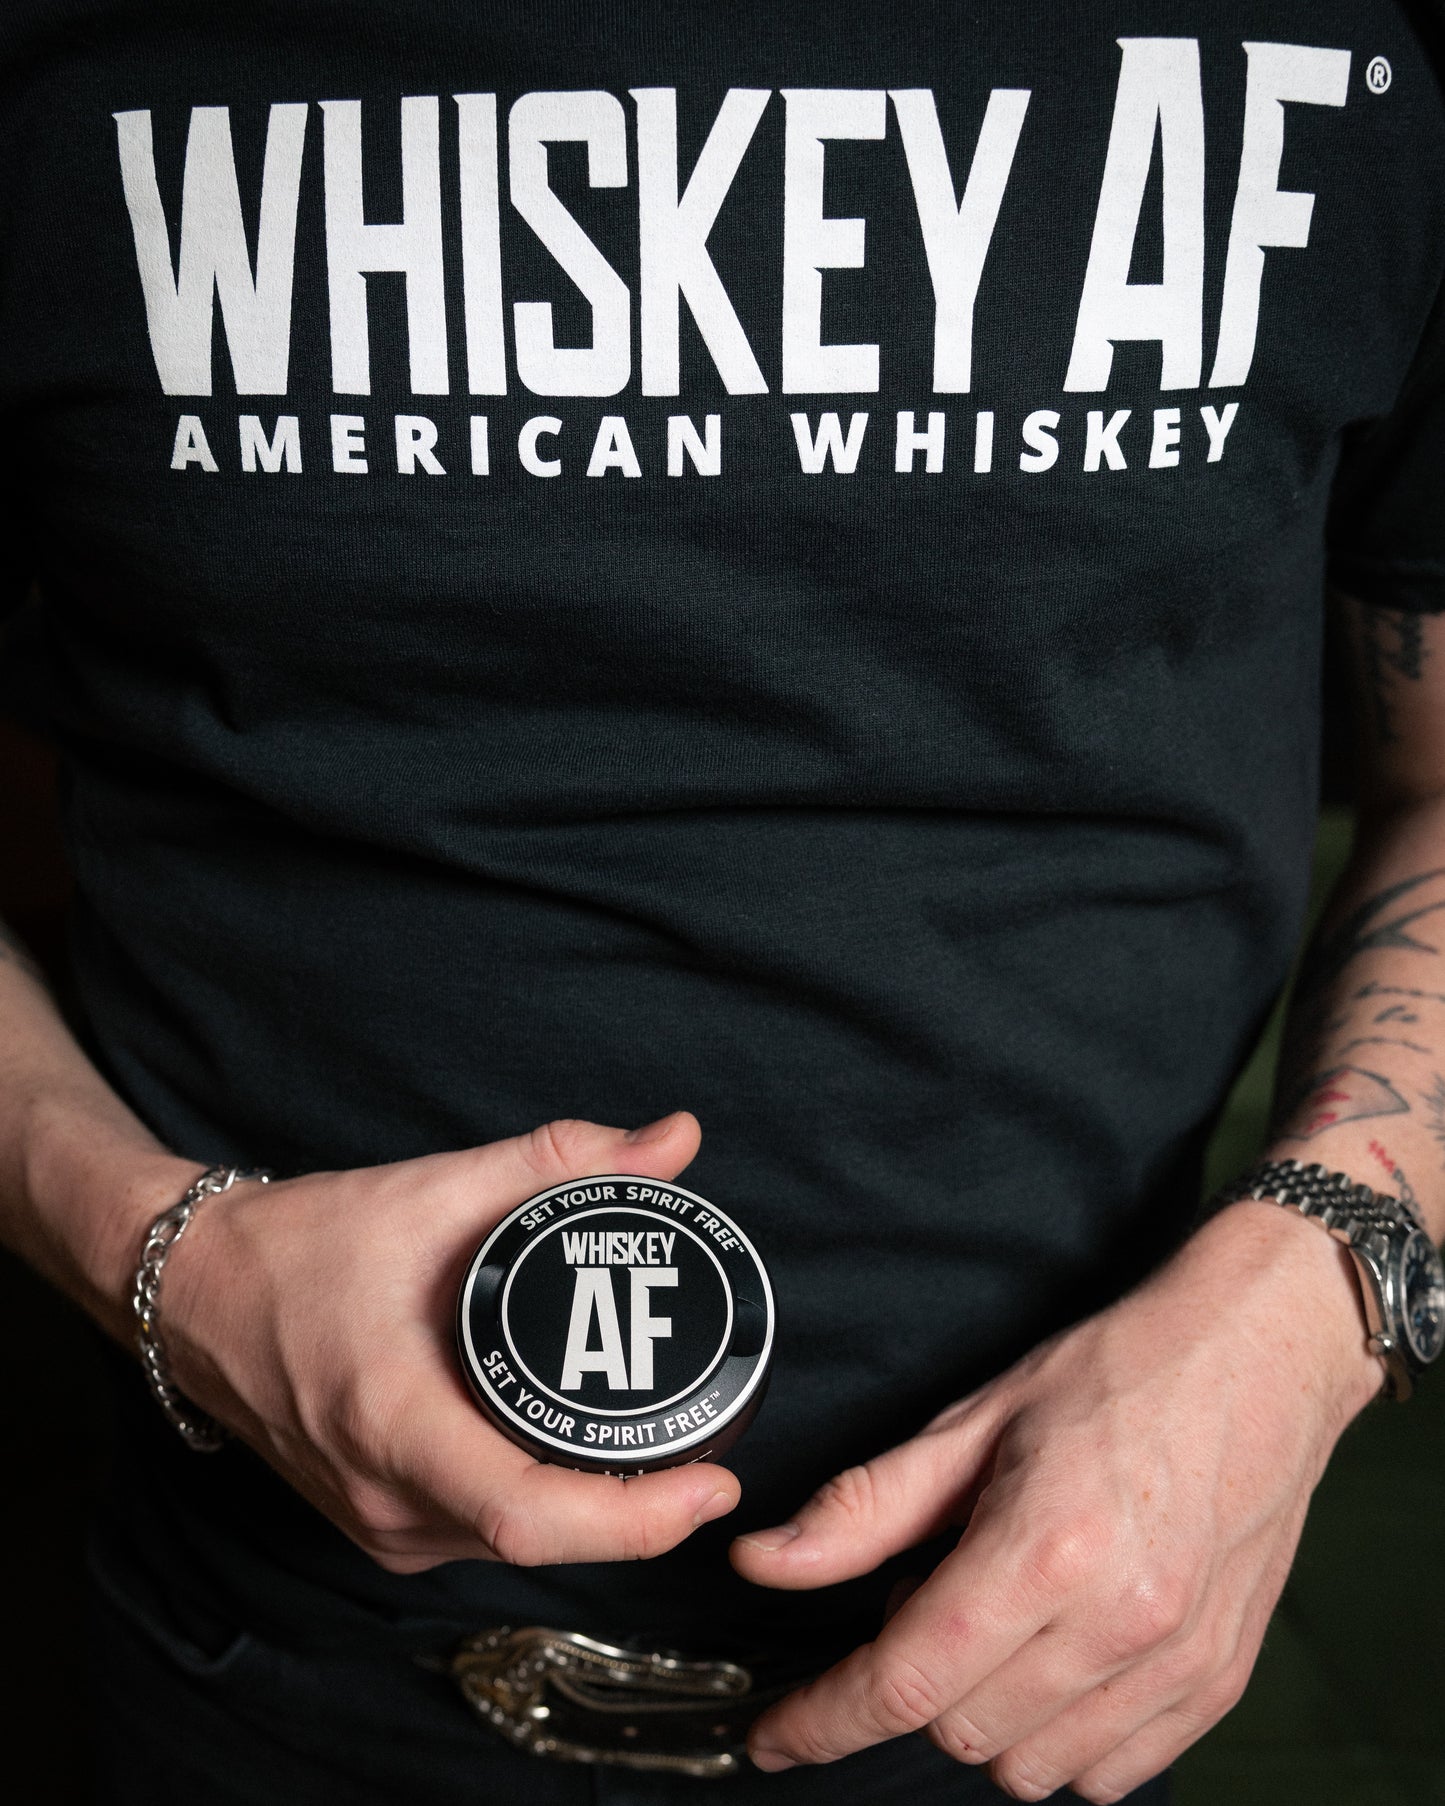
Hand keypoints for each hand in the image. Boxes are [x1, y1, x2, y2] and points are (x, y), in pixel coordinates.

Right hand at [154, 1112, 739, 1570]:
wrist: (194, 1295)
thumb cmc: (300, 1246)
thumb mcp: (432, 1188)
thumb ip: (558, 1160)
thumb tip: (674, 1141)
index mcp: (392, 1424)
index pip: (528, 1514)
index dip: (632, 1520)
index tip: (710, 1491)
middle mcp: (386, 1501)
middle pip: (541, 1540)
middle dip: (641, 1512)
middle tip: (718, 1455)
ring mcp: (380, 1528)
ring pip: (518, 1546)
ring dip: (597, 1515)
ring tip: (671, 1453)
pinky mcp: (381, 1528)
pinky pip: (485, 1535)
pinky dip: (545, 1505)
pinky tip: (588, 1459)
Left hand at [731, 1200, 1381, 1800]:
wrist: (1258, 1358)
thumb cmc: (1119, 1375)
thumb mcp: (974, 1423)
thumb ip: (865, 1509)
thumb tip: (767, 1562)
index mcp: (1046, 1549)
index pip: (905, 1682)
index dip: (823, 1722)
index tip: (776, 1739)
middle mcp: (1118, 1622)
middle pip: (960, 1732)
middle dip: (915, 1686)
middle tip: (932, 1598)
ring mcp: (1176, 1663)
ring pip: (1032, 1770)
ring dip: (987, 1718)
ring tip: (1004, 1622)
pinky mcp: (1217, 1684)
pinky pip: (1108, 1773)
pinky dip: (1061, 1738)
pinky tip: (1059, 1659)